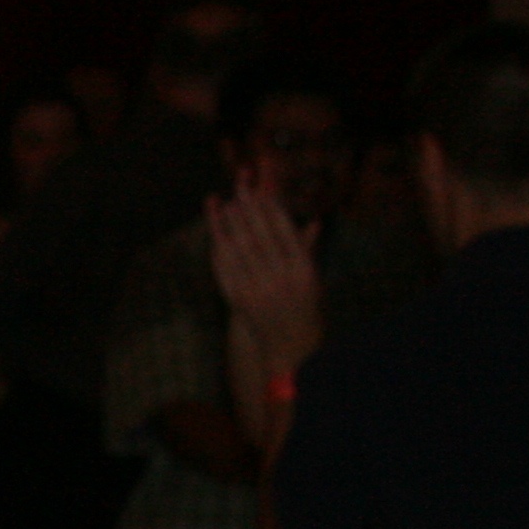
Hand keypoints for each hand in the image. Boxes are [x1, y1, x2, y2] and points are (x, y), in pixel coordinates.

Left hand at [205, 174, 323, 356]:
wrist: (289, 344)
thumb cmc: (303, 305)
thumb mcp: (312, 278)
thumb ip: (307, 248)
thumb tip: (313, 221)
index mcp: (303, 269)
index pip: (284, 230)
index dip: (271, 206)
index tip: (261, 186)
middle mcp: (281, 278)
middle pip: (260, 235)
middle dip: (249, 207)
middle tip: (239, 184)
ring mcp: (258, 288)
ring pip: (239, 249)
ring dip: (230, 223)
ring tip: (224, 201)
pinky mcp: (238, 299)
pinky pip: (225, 268)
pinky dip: (219, 247)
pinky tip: (215, 232)